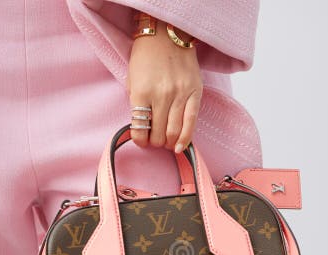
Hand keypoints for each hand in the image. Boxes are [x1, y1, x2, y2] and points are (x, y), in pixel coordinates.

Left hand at [126, 22, 202, 153]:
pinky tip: (180, 146)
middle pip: (158, 134)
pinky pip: (191, 121)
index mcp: (141, 92)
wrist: (165, 34)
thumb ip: (136, 104)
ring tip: (166, 143)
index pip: (139, 129)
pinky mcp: (195, 92)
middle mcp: (161, 95)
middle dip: (155, 143)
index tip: (141, 140)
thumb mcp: (131, 80)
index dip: (140, 140)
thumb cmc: (145, 57)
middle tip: (154, 141)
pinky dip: (185, 138)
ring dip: (168, 142)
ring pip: (174, 131)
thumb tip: (141, 128)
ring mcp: (180, 94)